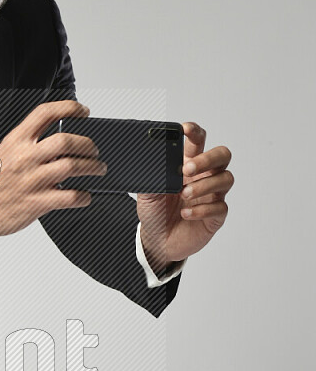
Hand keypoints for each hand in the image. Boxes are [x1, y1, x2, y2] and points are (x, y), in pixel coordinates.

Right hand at [0, 100, 107, 246]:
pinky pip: (70, 197)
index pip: (45, 113)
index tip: (83, 112)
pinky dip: (83, 196)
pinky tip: (84, 195)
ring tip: (97, 169)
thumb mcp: (5, 153)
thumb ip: (30, 144)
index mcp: (16, 141)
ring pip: (72, 166)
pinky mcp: (36, 203)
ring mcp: (31, 180)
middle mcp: (24, 158)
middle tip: (94, 150)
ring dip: (92, 167)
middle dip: (88, 145)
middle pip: (66, 141)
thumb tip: (62, 141)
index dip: (69, 108)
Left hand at [136, 122, 232, 274]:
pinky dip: (202, 209)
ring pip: (225, 179)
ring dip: (203, 185)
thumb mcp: (146, 191)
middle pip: (222, 155)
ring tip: (184, 194)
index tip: (184, 130)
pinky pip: (220, 207)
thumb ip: (151, 175)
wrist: (156, 240)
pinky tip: (186, 213)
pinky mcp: (216, 216)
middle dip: (206, 159)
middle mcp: (204, 176)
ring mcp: (212, 195)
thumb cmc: (155, 211)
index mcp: (188, 164)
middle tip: (186, 169)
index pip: (199, 140)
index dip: (195, 132)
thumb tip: (151, 160)